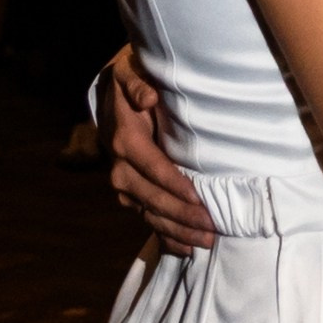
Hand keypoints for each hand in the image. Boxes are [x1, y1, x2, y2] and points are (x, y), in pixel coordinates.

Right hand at [108, 51, 215, 253]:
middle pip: (152, 198)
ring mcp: (125, 184)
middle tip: (211, 229)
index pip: (153, 168)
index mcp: (125, 140)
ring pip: (149, 213)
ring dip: (176, 230)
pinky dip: (165, 236)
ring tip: (205, 242)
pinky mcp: (131, 193)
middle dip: (182, 215)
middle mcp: (121, 167)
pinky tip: (185, 250)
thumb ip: (137, 84)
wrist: (111, 95)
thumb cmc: (131, 81)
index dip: (175, 186)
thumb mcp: (129, 72)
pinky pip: (146, 218)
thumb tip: (149, 99)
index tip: (198, 200)